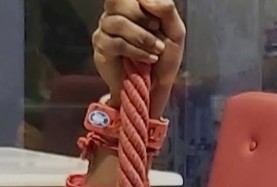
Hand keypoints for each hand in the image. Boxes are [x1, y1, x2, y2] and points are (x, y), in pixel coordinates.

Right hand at [92, 0, 185, 114]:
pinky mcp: (102, 47)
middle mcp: (115, 13)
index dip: (141, 3)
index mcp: (131, 5)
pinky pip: (116, 43)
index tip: (157, 20)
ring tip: (156, 49)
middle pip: (117, 1)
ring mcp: (105, 29)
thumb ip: (166, 9)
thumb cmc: (164, 59)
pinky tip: (148, 59)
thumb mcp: (174, 31)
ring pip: (117, 22)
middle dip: (141, 16)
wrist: (156, 88)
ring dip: (141, 37)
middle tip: (157, 30)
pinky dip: (136, 50)